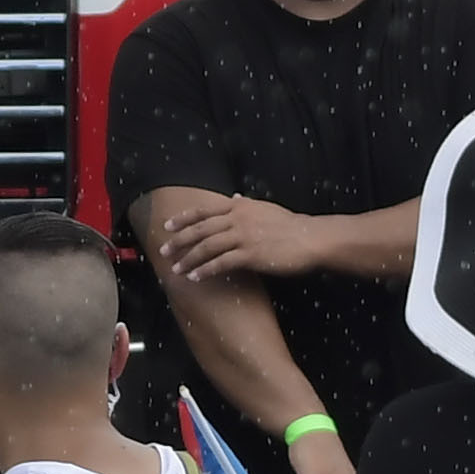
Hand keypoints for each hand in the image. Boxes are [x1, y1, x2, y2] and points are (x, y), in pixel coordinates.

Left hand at [146, 191, 313, 281]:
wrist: (310, 238)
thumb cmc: (290, 225)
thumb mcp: (265, 208)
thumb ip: (245, 203)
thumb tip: (233, 196)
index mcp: (239, 206)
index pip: (204, 211)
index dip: (183, 219)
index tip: (167, 226)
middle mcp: (237, 219)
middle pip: (200, 229)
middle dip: (179, 241)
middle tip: (164, 251)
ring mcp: (243, 236)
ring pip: (207, 247)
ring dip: (189, 259)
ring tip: (177, 269)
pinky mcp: (251, 255)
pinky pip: (222, 263)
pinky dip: (206, 270)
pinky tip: (196, 277)